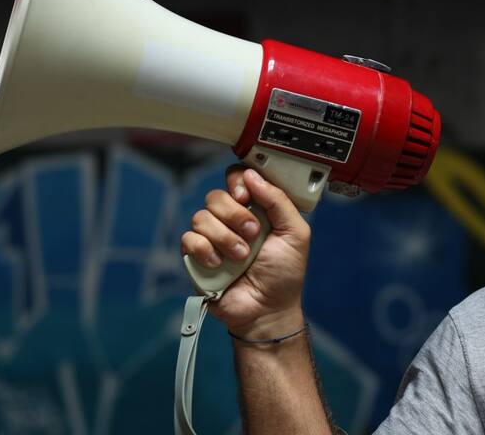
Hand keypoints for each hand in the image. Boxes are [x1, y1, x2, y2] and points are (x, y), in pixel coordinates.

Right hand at [181, 165, 311, 339]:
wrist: (268, 310)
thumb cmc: (284, 274)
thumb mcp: (295, 233)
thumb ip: (279, 200)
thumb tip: (253, 174)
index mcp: (254, 209)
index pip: (235, 178)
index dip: (237, 182)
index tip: (246, 197)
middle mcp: (231, 220)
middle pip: (215, 196)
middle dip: (235, 216)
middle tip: (252, 235)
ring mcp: (212, 237)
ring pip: (201, 217)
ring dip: (225, 238)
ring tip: (241, 257)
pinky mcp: (196, 256)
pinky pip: (189, 239)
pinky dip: (205, 251)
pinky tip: (219, 264)